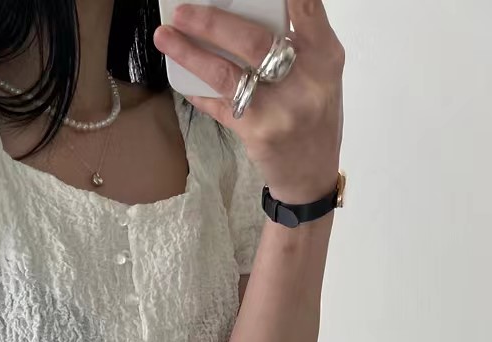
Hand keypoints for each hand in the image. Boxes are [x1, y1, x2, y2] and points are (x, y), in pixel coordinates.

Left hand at [154, 0, 344, 204]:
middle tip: (182, 11)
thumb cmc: (314, 116)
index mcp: (325, 55)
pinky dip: (198, 91)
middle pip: (252, 41)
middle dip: (211, 22)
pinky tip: (182, 80)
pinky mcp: (256, 133)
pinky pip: (218, 106)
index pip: (305, 7)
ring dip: (190, 54)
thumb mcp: (319, 73)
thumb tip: (246, 11)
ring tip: (166, 37)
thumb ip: (297, 42)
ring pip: (227, 74)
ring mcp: (279, 109)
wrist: (311, 176)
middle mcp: (305, 80)